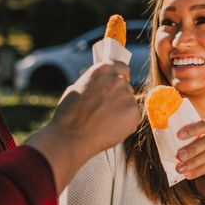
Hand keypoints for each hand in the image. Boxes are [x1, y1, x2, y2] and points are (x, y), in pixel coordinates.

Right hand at [26, 62, 140, 192]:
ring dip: (122, 110)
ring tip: (105, 121)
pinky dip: (126, 123)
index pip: (122, 68)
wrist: (72, 136)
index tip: (118, 85)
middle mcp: (118, 80)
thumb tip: (100, 83)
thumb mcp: (77, 87)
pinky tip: (111, 128)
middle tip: (106, 109)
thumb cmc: (69, 114)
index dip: (121, 77)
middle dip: (119, 96)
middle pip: (126, 87)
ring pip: (129, 103)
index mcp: (103, 70)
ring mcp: (128, 96)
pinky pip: (133, 117)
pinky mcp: (134, 113)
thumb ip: (95, 83)